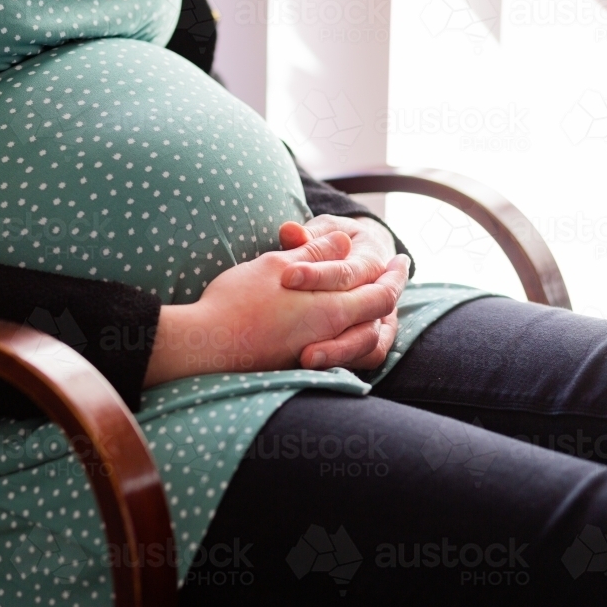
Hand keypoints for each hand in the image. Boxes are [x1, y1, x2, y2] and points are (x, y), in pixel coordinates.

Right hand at [142, 232, 408, 386]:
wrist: (205, 345)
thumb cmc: (236, 301)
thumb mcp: (276, 266)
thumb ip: (314, 255)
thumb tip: (344, 242)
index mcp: (332, 307)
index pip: (382, 292)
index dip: (394, 274)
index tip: (401, 260)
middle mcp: (331, 334)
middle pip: (378, 317)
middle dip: (391, 292)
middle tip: (396, 272)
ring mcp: (317, 352)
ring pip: (365, 339)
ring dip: (375, 317)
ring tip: (376, 299)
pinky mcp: (300, 363)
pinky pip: (342, 350)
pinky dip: (352, 333)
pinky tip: (341, 321)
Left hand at [278, 215, 402, 369]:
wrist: (352, 261)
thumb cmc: (330, 242)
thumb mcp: (320, 232)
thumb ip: (306, 236)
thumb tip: (290, 231)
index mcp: (370, 260)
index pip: (347, 272)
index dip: (317, 274)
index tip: (286, 277)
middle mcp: (382, 292)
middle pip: (368, 309)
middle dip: (332, 322)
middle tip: (297, 331)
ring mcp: (381, 319)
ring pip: (370, 340)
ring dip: (340, 350)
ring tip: (306, 359)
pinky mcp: (370, 340)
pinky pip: (365, 358)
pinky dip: (344, 364)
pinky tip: (312, 369)